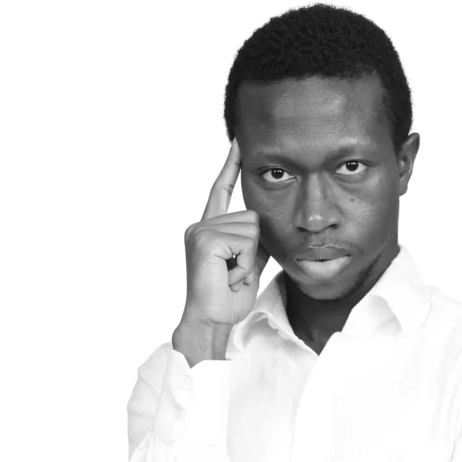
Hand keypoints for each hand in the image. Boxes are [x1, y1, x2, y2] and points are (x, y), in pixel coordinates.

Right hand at [183, 137, 270, 329]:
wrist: (209, 320)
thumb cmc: (225, 299)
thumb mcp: (245, 266)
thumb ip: (250, 243)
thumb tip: (260, 230)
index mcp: (208, 228)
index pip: (223, 190)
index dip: (231, 166)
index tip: (238, 142)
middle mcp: (200, 224)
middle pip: (252, 216)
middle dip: (253, 248)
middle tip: (234, 272)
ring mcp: (201, 230)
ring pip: (252, 229)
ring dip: (249, 258)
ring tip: (230, 275)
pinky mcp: (206, 239)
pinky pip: (246, 242)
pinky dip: (244, 264)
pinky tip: (228, 275)